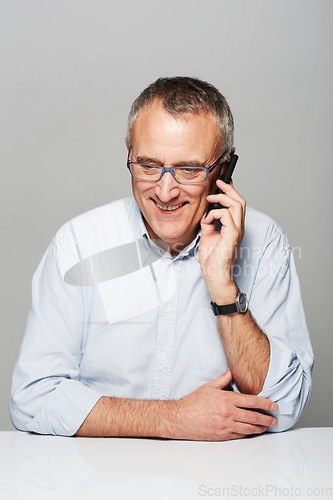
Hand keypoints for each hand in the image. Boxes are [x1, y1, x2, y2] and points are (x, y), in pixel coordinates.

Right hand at [174, 370, 277, 440]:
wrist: (182, 418)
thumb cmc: (194, 402)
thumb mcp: (209, 386)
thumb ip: (223, 379)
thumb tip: (232, 371)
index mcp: (226, 399)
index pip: (251, 401)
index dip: (265, 403)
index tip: (273, 405)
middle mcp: (228, 413)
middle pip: (254, 417)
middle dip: (267, 418)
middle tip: (274, 419)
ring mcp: (226, 426)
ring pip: (249, 428)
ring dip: (261, 427)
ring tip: (267, 426)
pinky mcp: (223, 436)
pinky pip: (240, 435)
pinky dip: (249, 433)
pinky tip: (253, 431)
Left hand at [198, 179, 245, 302]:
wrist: (214, 275)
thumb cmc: (212, 259)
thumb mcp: (206, 235)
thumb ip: (208, 222)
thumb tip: (206, 212)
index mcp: (233, 227)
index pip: (236, 204)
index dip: (230, 192)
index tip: (221, 183)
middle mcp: (238, 227)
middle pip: (240, 201)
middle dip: (229, 189)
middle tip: (219, 182)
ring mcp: (237, 231)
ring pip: (237, 205)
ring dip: (223, 197)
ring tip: (211, 197)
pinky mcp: (232, 235)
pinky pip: (227, 215)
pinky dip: (215, 213)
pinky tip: (207, 219)